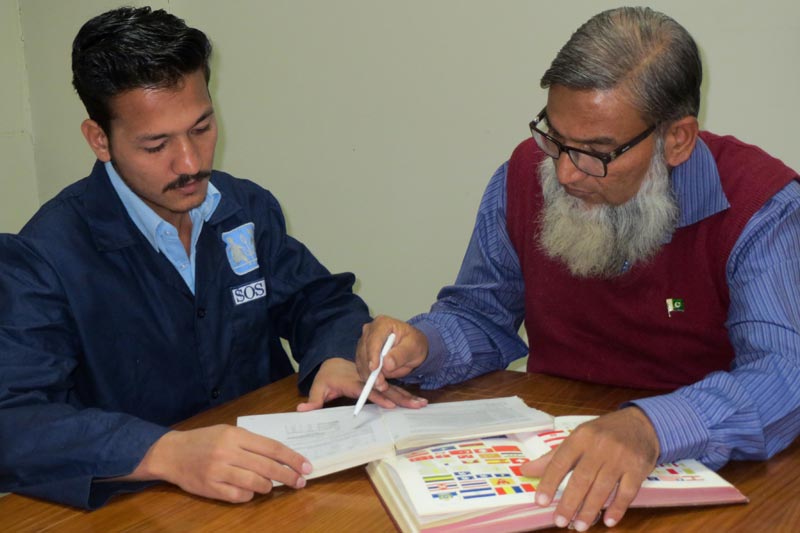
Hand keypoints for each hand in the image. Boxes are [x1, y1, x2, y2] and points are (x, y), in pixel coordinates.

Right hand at [124, 425, 311, 502]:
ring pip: (255, 484)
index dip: (292, 458)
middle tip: (301, 482)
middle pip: (268, 467)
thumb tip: (280, 457)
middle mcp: (228, 452)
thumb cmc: (204, 440)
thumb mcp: (228, 432)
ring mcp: (219, 471)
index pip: (272, 447)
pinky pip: (239, 496)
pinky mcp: (211, 488)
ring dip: (269, 487)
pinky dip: (250, 496)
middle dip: (289, 476)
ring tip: (271, 486)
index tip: (306, 466)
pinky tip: (250, 492)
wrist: (171, 453)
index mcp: (235, 435)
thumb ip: (251, 443)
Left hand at [296, 357, 427, 411]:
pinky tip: (416, 402)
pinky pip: (393, 388)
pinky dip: (405, 394)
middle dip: (402, 396)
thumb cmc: (327, 375)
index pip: (367, 388)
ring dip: (407, 396)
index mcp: (353, 380)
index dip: (378, 396)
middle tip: (417, 404)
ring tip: (422, 404)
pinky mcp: (378, 381)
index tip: (390, 404)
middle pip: (386, 387)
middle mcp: (367, 378)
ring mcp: (374, 379)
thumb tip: (303, 409)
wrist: (334, 362)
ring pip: (392, 387)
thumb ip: (314, 399)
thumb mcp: (318, 385)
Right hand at [355, 315, 428, 391]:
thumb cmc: (414, 343)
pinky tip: (378, 383)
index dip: (372, 355)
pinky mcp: (362, 353)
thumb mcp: (413, 347)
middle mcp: (370, 331)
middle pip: (364, 351)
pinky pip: (362, 367)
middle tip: (380, 384)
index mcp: (382, 323)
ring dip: (369, 375)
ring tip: (382, 386)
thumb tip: (387, 364)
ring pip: (361, 361)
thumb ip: (401, 355)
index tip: (374, 369)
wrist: (411, 347)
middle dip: (371, 369)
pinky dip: (368, 376)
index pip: (373, 340)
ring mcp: (364, 342)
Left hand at [520, 408, 659, 529]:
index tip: (540, 501)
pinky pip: (627, 492)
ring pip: (602, 487)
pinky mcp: (638, 468)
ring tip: (579, 525)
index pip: (560, 461)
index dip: (549, 482)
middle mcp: (599, 446)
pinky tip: (608, 520)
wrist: (640, 424)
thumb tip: (526, 470)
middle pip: (581, 478)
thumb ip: (553, 457)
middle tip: (560, 521)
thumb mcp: (577, 438)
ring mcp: (620, 457)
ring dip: (590, 509)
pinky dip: (617, 508)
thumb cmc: (603, 433)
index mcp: (580, 437)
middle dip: (569, 502)